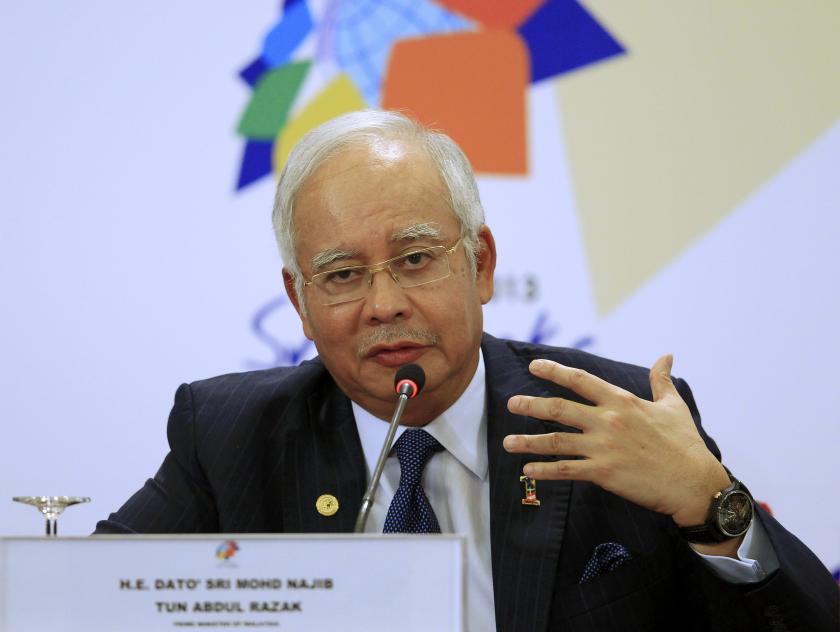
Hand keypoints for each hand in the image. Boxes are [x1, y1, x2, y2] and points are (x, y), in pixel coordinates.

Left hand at [503, 355, 729, 526]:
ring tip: (507, 442)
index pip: (580, 380)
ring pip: (556, 441)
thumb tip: (666, 355)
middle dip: (531, 405)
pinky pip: (567, 470)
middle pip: (559, 409)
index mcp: (622, 401)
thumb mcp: (673, 406)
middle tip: (511, 403)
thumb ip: (660, 380)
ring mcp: (604, 448)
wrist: (695, 484)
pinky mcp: (604, 473)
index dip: (554, 371)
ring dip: (529, 441)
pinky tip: (528, 469)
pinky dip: (545, 470)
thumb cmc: (685, 444)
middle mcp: (608, 421)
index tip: (534, 366)